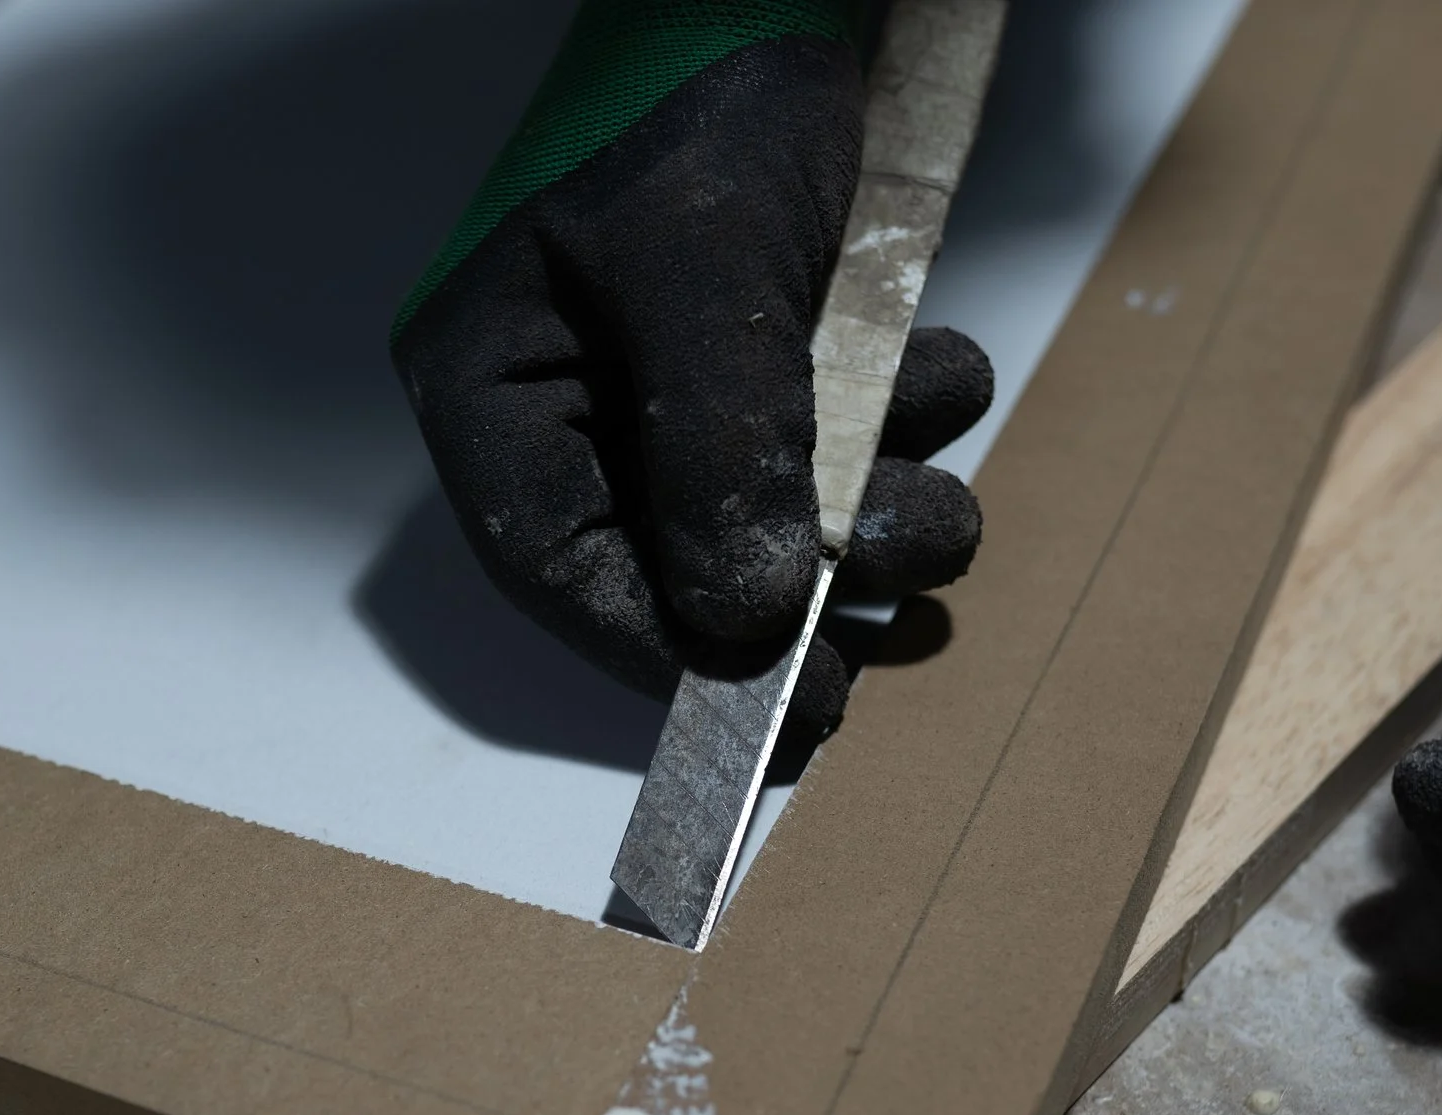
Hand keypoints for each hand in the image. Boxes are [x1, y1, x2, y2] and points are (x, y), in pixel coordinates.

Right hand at [391, 13, 989, 745]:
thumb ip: (718, 440)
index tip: (793, 706)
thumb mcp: (701, 259)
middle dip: (803, 587)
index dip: (672, 656)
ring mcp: (663, 377)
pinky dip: (896, 434)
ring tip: (948, 494)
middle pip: (668, 555)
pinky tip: (949, 377)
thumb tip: (752, 619)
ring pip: (762, 510)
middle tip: (907, 601)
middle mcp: (566, 397)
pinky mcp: (755, 349)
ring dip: (873, 515)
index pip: (557, 563)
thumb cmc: (697, 83)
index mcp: (491, 381)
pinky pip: (821, 439)